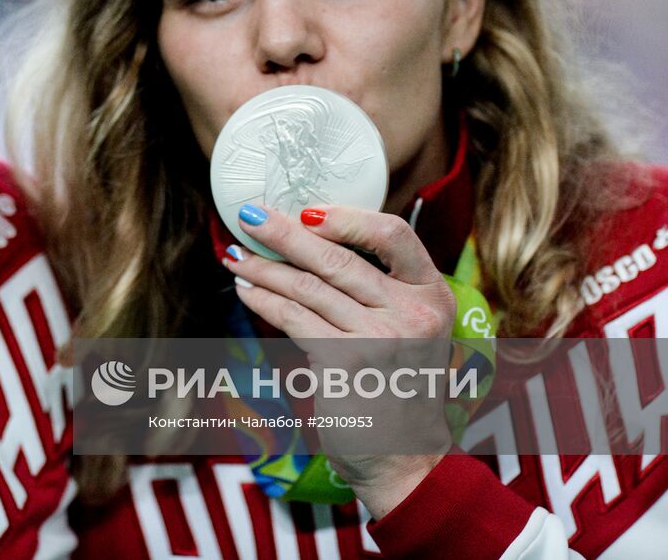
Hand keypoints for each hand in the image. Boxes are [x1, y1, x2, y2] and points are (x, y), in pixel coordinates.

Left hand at [224, 203, 455, 516]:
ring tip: (235, 256)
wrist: (402, 457)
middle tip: (251, 215)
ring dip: (264, 268)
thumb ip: (378, 288)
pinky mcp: (344, 363)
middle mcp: (411, 313)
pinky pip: (293, 319)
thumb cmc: (396, 386)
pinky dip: (264, 300)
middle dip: (285, 233)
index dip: (347, 217)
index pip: (394, 234)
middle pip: (337, 258)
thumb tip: (312, 237)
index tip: (307, 211)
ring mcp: (379, 338)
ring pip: (308, 287)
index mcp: (432, 294)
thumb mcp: (409, 329)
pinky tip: (247, 290)